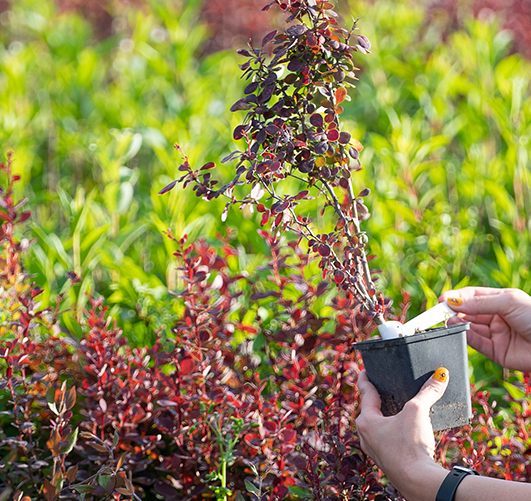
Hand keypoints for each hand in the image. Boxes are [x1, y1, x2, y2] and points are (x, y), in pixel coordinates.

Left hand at [355, 369, 447, 500]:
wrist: (418, 482)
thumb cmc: (411, 446)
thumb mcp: (418, 412)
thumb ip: (428, 392)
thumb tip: (442, 375)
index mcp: (366, 421)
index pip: (365, 393)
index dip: (366, 379)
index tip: (365, 371)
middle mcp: (366, 436)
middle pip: (369, 410)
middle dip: (376, 399)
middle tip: (383, 388)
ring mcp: (375, 451)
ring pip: (376, 427)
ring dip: (384, 417)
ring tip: (393, 408)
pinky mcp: (387, 462)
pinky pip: (385, 441)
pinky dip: (392, 432)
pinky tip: (403, 432)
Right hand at [440, 287, 530, 370]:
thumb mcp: (509, 302)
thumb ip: (480, 302)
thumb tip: (453, 301)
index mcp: (501, 300)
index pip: (473, 296)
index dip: (457, 297)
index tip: (443, 299)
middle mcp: (497, 316)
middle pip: (468, 312)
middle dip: (453, 311)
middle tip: (439, 311)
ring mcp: (496, 334)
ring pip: (469, 327)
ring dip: (457, 324)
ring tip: (447, 321)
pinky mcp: (496, 352)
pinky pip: (476, 343)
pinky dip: (465, 337)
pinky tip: (457, 331)